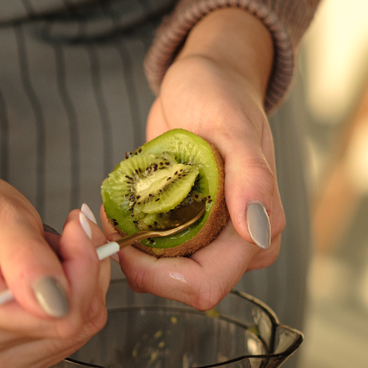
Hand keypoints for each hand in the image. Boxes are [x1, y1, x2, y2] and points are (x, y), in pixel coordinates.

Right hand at [0, 167, 109, 367]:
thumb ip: (28, 256)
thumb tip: (59, 303)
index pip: (57, 311)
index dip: (82, 267)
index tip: (76, 229)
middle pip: (66, 326)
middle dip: (81, 275)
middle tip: (63, 236)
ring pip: (70, 337)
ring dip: (74, 293)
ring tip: (41, 261)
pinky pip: (59, 346)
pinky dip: (63, 311)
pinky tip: (40, 287)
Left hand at [108, 8, 284, 311]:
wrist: (207, 80)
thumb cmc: (222, 96)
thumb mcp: (233, 127)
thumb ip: (251, 177)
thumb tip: (258, 229)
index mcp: (256, 231)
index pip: (205, 285)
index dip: (158, 276)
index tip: (125, 241)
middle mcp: (237, 244)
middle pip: (179, 287)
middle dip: (139, 265)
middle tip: (109, 223)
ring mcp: (211, 239)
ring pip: (161, 274)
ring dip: (131, 250)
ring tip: (115, 210)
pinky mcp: (187, 230)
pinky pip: (152, 254)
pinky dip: (130, 237)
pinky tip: (119, 209)